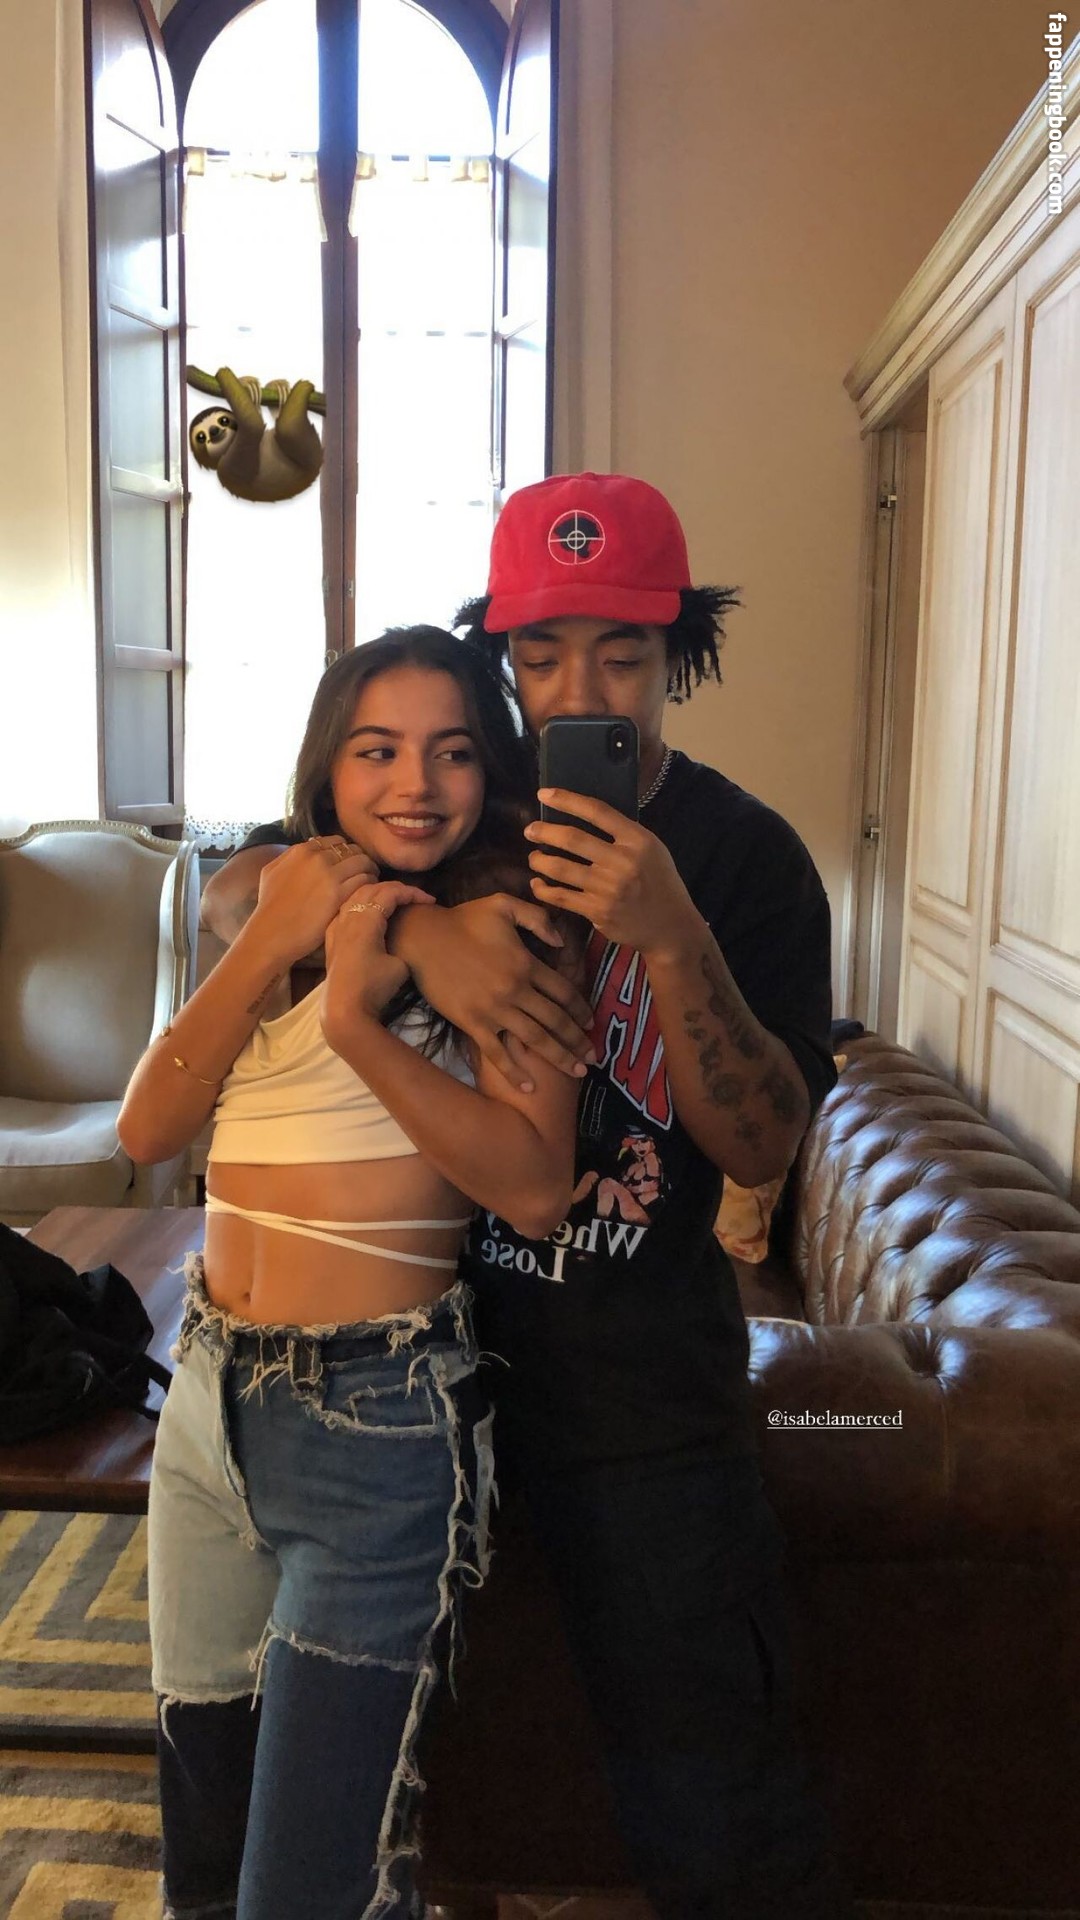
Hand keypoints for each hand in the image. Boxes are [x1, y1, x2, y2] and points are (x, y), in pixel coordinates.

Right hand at [248, 837, 378, 965]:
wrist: (271, 933)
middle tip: (364, 872)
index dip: (346, 852)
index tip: (349, 864)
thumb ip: (290, 856)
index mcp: (302, 850)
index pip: (336, 841)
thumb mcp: (271, 871)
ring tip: (370, 882)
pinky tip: (367, 893)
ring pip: (363, 862)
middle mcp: (317, 858)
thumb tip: (308, 848)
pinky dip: (370, 885)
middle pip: (353, 850)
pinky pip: (364, 881)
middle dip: (360, 860)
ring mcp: (328, 875)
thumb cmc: (268, 907)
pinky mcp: (338, 894)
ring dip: (369, 871)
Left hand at [323, 879, 435, 1030]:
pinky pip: (343, 910)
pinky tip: (366, 912)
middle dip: (395, 888)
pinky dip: (358, 904)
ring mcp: (336, 928)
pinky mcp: (331, 939)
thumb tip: (397, 939)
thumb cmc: (374, 987)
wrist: (344, 1009)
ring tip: (392, 900)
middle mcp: (348, 918)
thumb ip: (400, 943)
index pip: (390, 893)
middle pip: (371, 889)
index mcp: (366, 921)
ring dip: (375, 893)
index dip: (412, 892)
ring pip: (354, 896)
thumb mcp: (400, 965)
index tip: (429, 900)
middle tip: (414, 897)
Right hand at [396, 892, 595, 1089]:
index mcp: (526, 963)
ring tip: (577, 1073)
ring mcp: (494, 1010)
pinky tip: (530, 1087)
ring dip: (560, 1058)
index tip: (591, 1024)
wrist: (422, 937)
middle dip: (578, 1041)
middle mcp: (516, 990)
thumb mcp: (504, 905)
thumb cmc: (463, 919)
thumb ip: (538, 918)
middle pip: (556, 1021)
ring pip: (536, 1040)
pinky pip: (498, 1053)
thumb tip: (562, 942)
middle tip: (594, 1058)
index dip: (582, 1010)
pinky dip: (515, 1072)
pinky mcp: (472, 1023)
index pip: (564, 991)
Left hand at [527, 790, 702, 956]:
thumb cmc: (659, 882)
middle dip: (544, 832)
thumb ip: (624, 834)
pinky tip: (538, 883)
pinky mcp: (598, 911)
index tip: (544, 794)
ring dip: (539, 861)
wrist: (670, 926)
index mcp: (637, 840)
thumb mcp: (652, 849)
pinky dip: (543, 889)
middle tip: (530, 830)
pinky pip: (561, 896)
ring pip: (560, 868)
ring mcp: (609, 888)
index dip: (567, 800)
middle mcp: (622, 861)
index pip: (597, 811)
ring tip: (533, 858)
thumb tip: (585, 814)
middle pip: (572, 839)